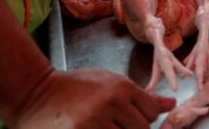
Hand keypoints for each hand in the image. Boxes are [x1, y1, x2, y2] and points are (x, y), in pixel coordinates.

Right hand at [12, 69, 173, 128]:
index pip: (151, 112)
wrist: (36, 94)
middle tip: (114, 122)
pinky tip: (95, 128)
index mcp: (120, 88)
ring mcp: (94, 123)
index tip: (131, 116)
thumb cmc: (75, 88)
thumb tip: (171, 105)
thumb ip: (139, 96)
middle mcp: (110, 105)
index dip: (144, 117)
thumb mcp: (109, 83)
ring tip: (103, 124)